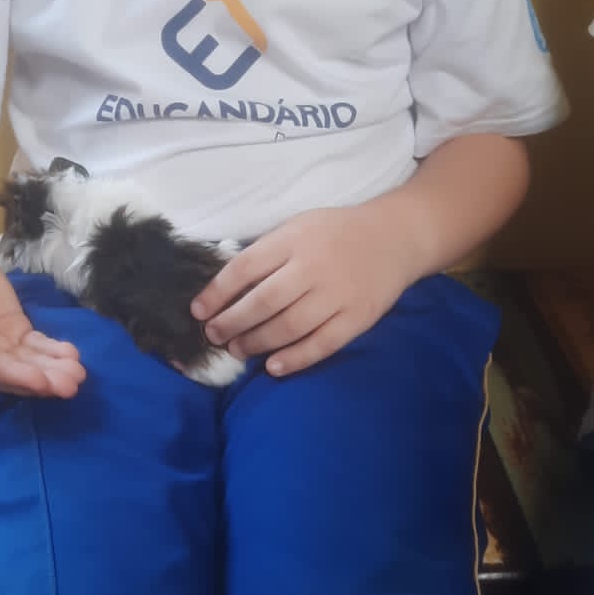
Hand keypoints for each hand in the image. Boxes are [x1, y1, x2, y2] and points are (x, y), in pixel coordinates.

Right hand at [0, 232, 84, 396]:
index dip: (12, 375)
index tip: (40, 381)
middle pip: (8, 372)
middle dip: (39, 380)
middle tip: (70, 386)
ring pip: (24, 362)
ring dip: (51, 369)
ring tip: (78, 374)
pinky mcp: (11, 330)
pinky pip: (33, 345)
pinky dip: (52, 351)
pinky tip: (72, 356)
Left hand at [191, 202, 417, 377]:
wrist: (395, 237)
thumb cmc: (336, 233)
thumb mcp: (298, 227)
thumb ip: (267, 253)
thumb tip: (224, 288)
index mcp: (294, 239)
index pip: (245, 268)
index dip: (217, 293)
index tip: (198, 311)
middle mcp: (314, 266)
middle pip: (263, 302)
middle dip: (232, 323)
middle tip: (214, 336)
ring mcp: (338, 294)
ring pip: (289, 326)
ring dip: (257, 342)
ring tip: (237, 350)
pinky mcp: (358, 317)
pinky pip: (322, 344)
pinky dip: (296, 358)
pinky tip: (274, 367)